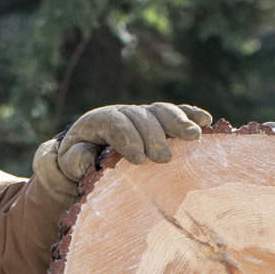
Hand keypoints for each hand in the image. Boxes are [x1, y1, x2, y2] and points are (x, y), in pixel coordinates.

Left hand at [39, 102, 212, 202]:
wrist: (88, 151)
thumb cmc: (78, 160)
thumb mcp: (68, 162)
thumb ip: (74, 160)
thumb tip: (86, 158)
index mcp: (99, 121)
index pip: (114, 122)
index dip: (127, 138)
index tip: (138, 159)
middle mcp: (124, 112)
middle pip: (141, 116)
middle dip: (154, 135)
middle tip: (163, 158)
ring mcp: (143, 115)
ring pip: (161, 110)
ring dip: (178, 121)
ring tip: (193, 137)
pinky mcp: (159, 121)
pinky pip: (177, 112)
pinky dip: (191, 114)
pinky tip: (206, 121)